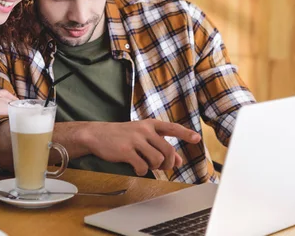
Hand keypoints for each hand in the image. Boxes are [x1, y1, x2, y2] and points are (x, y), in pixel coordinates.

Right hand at [81, 119, 200, 175]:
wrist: (97, 135)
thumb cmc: (122, 136)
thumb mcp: (142, 137)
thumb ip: (160, 146)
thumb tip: (178, 161)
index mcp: (150, 124)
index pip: (172, 128)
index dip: (185, 134)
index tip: (197, 138)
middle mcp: (144, 130)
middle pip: (168, 150)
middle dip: (169, 163)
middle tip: (164, 167)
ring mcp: (135, 139)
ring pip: (157, 160)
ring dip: (154, 167)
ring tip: (145, 164)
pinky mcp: (126, 151)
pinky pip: (143, 167)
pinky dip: (142, 171)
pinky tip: (136, 167)